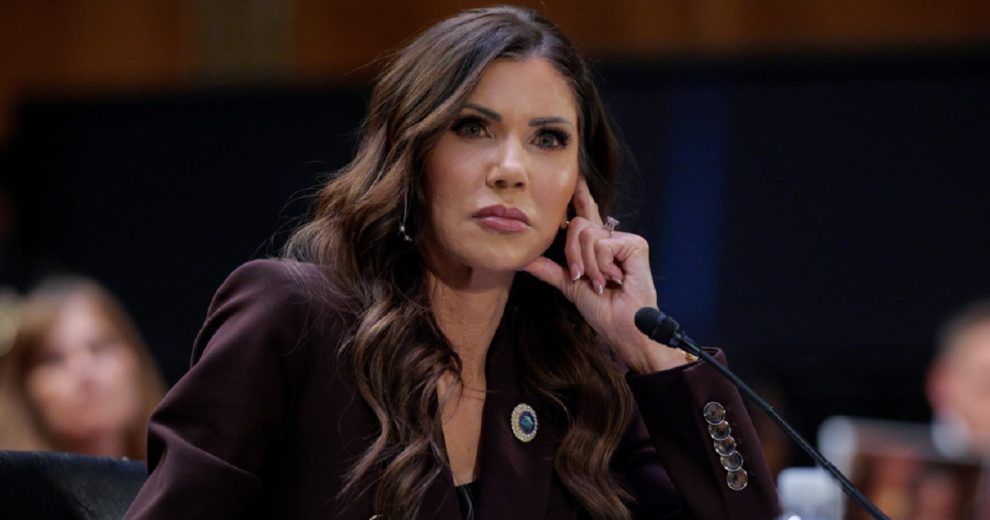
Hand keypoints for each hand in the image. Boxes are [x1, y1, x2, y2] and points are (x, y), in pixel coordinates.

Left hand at [521, 177, 687, 373]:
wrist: (623, 328)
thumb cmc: (603, 311)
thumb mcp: (569, 285)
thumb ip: (548, 269)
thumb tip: (522, 259)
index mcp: (597, 247)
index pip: (585, 214)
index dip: (580, 195)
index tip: (576, 176)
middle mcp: (611, 238)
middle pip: (577, 225)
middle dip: (573, 255)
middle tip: (585, 278)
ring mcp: (624, 239)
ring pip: (586, 234)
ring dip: (588, 264)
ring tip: (603, 282)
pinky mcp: (635, 243)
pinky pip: (601, 243)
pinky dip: (601, 265)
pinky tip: (615, 278)